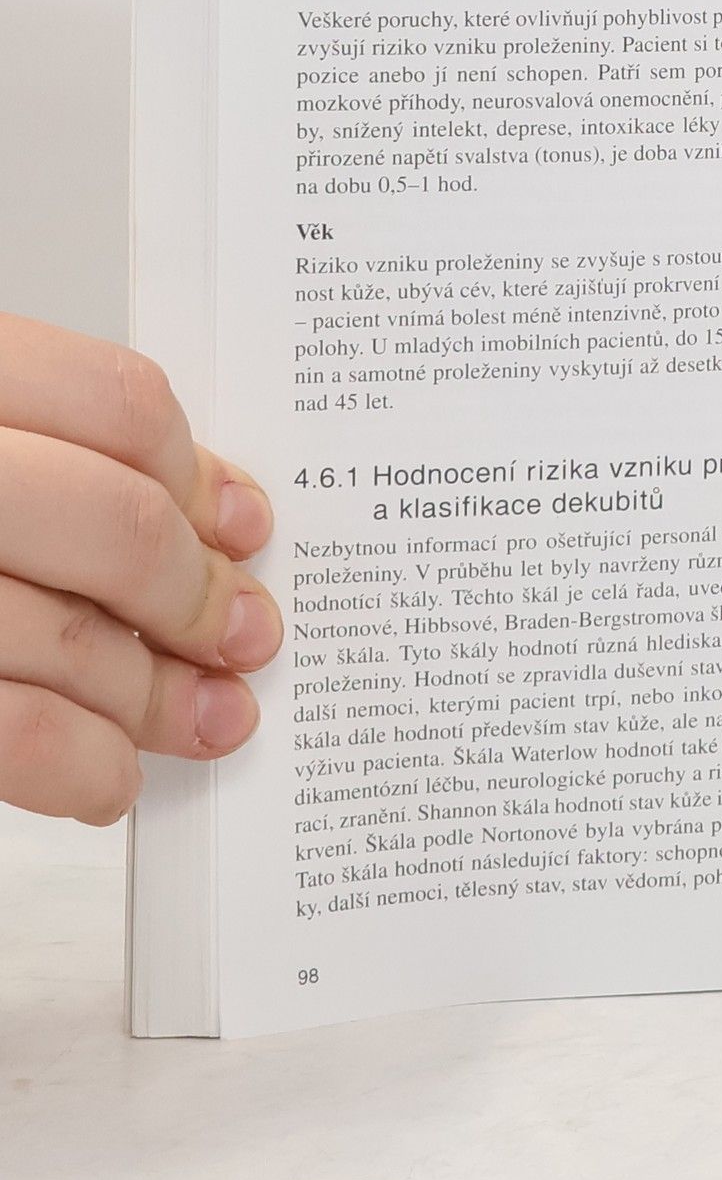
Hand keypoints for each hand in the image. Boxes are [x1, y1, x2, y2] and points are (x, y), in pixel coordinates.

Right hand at [0, 315, 280, 823]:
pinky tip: (105, 777)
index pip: (116, 402)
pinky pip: (10, 727)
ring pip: (70, 638)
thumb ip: (44, 452)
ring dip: (156, 697)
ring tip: (201, 717)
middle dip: (197, 596)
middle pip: (117, 523)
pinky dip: (79, 765)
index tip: (240, 526)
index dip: (199, 474)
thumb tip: (210, 515)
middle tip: (240, 633)